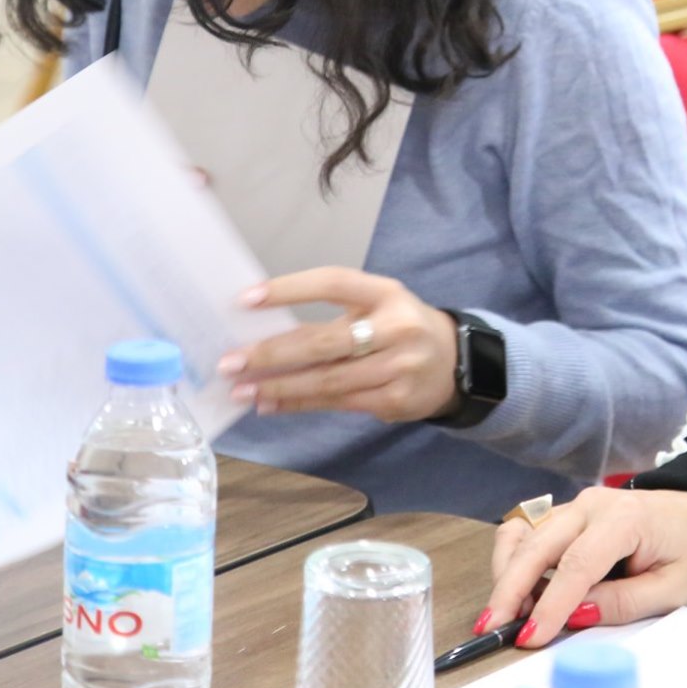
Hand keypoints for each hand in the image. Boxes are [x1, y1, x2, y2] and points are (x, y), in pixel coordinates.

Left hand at [218, 267, 459, 421]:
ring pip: (328, 380)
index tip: (247, 299)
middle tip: (232, 362)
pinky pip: (337, 403)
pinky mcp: (395, 401)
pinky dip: (299, 405)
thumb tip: (263, 331)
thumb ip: (330, 316)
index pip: (334, 283)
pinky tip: (271, 404)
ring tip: (242, 390)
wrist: (455, 363)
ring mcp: (398, 368)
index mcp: (387, 294)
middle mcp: (396, 329)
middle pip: (325, 342)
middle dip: (273, 353)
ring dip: (280, 387)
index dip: (291, 289)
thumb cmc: (400, 328)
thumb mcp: (376, 308)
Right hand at [480, 486, 686, 647]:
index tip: (530, 636)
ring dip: (508, 574)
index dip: (550, 604)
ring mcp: (575, 505)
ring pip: (523, 534)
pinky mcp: (566, 514)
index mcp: (626, 519)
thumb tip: (575, 615)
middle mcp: (593, 505)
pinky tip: (517, 591)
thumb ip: (624, 602)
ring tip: (509, 614)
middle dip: (510, 588)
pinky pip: (526, 530)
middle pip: (538, 544)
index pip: (578, 564)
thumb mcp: (674, 588)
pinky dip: (513, 558)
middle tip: (493, 628)